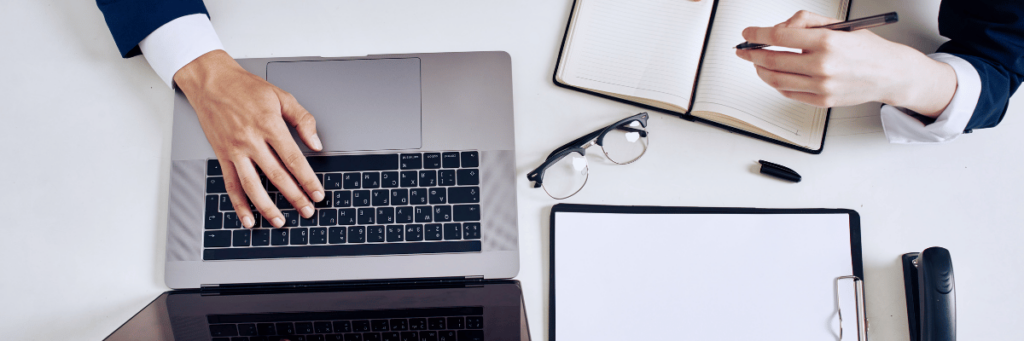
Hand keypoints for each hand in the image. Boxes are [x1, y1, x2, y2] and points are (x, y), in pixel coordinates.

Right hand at [174, 50, 324, 227]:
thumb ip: (302, 120)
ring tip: (280, 221)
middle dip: (294, 196)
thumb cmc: (246, 87)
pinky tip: (248, 217)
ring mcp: (235, 150)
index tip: (318, 194)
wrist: (211, 81)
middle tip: (307, 212)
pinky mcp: (222, 155)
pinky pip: (231, 184)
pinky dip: (239, 204)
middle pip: (277, 175)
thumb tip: (316, 143)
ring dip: (267, 207)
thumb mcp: (281, 96)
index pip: (294, 159)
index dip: (308, 179)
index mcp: (270, 125)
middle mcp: (252, 140)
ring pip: (253, 185)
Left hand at [735, 11, 956, 116]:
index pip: (780, 36)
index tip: (748, 34)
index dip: (758, 35)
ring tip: (757, 63)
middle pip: (773, 60)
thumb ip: (806, 22)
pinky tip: (773, 76)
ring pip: (776, 80)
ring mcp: (822, 86)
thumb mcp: (838, 25)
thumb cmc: (865, 48)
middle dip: (752, 54)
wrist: (890, 73)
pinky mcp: (822, 100)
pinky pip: (789, 93)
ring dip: (760, 70)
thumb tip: (780, 28)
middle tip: (744, 50)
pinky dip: (776, 84)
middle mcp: (823, 65)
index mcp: (826, 42)